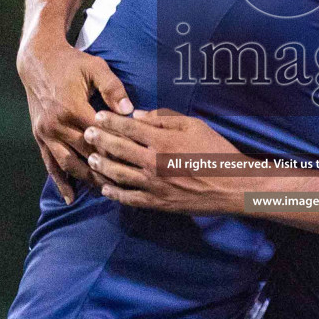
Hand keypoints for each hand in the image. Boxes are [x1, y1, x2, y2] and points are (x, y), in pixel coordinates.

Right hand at [16, 27, 132, 203]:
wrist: (38, 60)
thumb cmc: (72, 63)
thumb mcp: (95, 67)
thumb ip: (113, 89)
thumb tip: (130, 110)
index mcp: (72, 108)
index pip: (100, 137)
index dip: (117, 150)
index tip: (135, 163)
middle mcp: (56, 124)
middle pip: (86, 154)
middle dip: (106, 170)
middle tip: (127, 185)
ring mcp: (45, 132)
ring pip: (68, 164)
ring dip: (86, 179)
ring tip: (104, 192)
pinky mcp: (39, 135)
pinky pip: (50, 163)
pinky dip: (60, 181)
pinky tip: (70, 197)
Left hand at [84, 110, 241, 213]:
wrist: (232, 186)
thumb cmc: (216, 151)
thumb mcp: (194, 126)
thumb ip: (164, 119)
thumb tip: (137, 115)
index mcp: (163, 141)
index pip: (128, 128)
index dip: (110, 121)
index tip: (97, 116)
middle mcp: (153, 163)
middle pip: (118, 150)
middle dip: (99, 140)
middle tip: (86, 134)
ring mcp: (153, 185)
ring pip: (118, 174)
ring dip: (102, 166)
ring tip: (91, 159)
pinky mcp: (157, 203)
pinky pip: (129, 198)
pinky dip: (115, 193)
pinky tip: (105, 188)